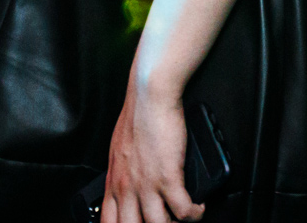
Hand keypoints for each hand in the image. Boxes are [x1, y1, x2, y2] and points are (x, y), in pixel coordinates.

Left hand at [103, 79, 200, 222]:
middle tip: (165, 222)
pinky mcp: (169, 177)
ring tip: (182, 218)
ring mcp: (147, 185)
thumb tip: (130, 184)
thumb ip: (122, 172)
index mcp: (113, 182)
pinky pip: (184, 210)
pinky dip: (194, 213)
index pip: (108, 222)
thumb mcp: (119, 150)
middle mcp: (127, 188)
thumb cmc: (137, 116)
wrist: (150, 96)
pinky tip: (198, 207)